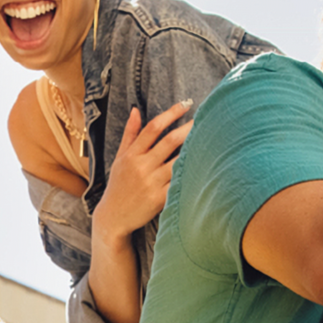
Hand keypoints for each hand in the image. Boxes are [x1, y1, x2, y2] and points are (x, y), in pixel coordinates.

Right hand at [91, 101, 192, 249]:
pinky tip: (204, 165)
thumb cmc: (119, 185)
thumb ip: (130, 134)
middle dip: (188, 128)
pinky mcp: (159, 199)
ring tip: (209, 139)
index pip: (152, 128)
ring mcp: (151, 183)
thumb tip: (136, 109)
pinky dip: (190, 173)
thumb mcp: (120, 158)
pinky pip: (179, 183)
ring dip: (194, 149)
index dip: (171, 114)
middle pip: (169, 141)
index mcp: (132, 155)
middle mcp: (141, 167)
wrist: (113, 217)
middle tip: (204, 119)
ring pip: (178, 162)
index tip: (185, 104)